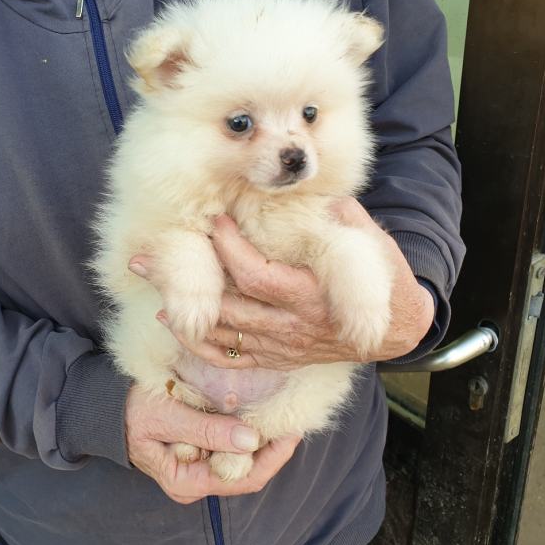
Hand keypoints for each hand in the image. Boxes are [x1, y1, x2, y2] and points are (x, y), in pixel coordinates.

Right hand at [125, 386, 300, 503]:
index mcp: (186, 482)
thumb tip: (251, 439)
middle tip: (293, 414)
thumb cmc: (131, 410)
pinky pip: (231, 443)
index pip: (243, 478)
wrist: (104, 404)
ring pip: (243, 457)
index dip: (273, 456)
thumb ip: (207, 429)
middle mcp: (196, 481)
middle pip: (248, 470)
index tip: (293, 428)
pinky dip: (246, 427)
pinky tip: (258, 409)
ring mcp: (198, 466)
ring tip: (281, 409)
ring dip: (262, 435)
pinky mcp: (199, 448)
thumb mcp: (166, 416)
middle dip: (272, 445)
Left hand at [129, 198, 434, 369]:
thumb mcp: (373, 246)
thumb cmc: (385, 282)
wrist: (398, 331)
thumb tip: (313, 185)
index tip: (212, 222)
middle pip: (228, 308)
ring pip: (222, 336)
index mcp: (311, 296)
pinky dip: (200, 346)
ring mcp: (282, 348)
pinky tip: (174, 327)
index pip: (256, 275)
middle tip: (147, 260)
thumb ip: (343, 218)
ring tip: (151, 289)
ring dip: (183, 314)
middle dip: (186, 283)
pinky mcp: (277, 359)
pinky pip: (231, 359)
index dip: (229, 250)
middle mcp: (291, 327)